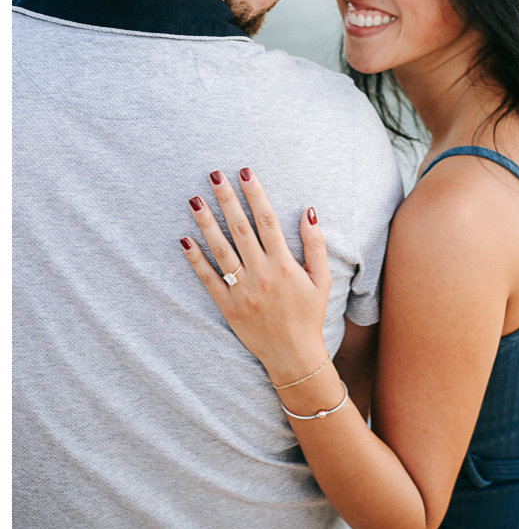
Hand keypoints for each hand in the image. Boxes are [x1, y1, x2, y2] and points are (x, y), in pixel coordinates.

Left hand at [180, 168, 330, 384]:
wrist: (293, 355)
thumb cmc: (310, 315)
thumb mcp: (323, 280)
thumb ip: (315, 244)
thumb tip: (308, 211)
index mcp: (284, 265)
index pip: (267, 221)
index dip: (255, 194)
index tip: (246, 172)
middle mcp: (261, 274)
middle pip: (240, 229)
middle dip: (227, 199)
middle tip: (214, 175)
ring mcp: (242, 290)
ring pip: (220, 250)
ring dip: (207, 223)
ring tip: (194, 199)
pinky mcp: (227, 306)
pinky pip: (208, 278)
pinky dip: (195, 259)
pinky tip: (185, 239)